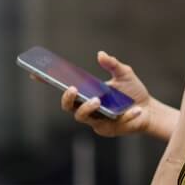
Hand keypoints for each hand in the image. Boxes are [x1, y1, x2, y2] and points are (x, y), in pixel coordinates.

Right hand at [51, 51, 170, 139]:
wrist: (149, 111)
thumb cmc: (133, 92)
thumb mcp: (124, 74)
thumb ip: (113, 64)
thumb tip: (100, 54)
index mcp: (86, 93)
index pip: (64, 88)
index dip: (47, 82)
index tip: (35, 73)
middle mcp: (87, 107)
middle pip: (68, 106)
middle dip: (66, 98)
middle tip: (72, 88)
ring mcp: (95, 120)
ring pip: (82, 117)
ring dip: (88, 108)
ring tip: (98, 100)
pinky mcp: (107, 130)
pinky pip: (110, 124)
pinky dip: (125, 116)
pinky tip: (135, 110)